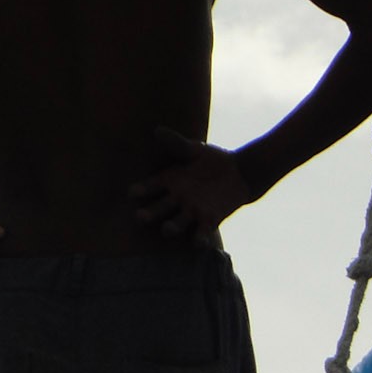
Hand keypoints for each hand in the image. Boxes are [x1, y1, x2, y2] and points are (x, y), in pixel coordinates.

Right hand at [130, 128, 254, 237]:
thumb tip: (158, 130)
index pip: (150, 187)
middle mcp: (176, 199)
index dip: (141, 190)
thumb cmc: (210, 160)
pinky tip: (199, 242)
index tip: (133, 192)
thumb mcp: (194, 150)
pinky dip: (200, 238)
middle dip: (150, 214)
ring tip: (166, 229)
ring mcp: (192, 212)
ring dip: (171, 227)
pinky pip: (202, 232)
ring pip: (177, 223)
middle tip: (140, 217)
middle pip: (159, 209)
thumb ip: (177, 144)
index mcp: (168, 181)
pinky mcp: (209, 220)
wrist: (238, 173)